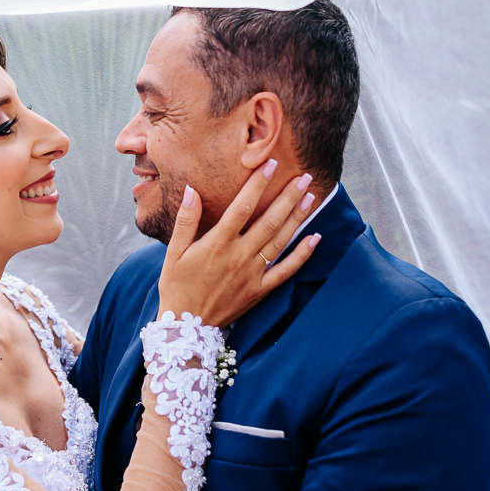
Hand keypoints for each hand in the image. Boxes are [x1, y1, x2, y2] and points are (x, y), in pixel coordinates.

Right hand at [157, 160, 320, 328]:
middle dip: (288, 197)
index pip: (242, 207)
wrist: (186, 326)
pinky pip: (286, 271)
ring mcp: (252, 274)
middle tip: (304, 177)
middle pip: (269, 221)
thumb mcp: (174, 252)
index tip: (270, 164)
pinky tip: (315, 238)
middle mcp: (238, 256)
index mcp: (217, 244)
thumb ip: (186, 220)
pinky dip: (302, 255)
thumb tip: (192, 190)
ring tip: (311, 197)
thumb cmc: (177, 285)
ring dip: (297, 218)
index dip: (257, 184)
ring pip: (280, 241)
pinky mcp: (260, 290)